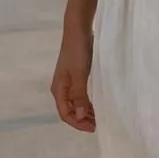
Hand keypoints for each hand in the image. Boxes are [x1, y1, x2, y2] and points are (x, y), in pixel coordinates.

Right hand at [50, 18, 95, 132]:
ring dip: (85, 112)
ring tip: (99, 116)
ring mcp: (68, 82)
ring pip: (75, 103)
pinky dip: (87, 102)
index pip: (66, 114)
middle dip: (82, 120)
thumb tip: (81, 117)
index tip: (94, 128)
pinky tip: (97, 103)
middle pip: (69, 110)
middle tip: (99, 124)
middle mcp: (61, 88)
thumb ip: (80, 96)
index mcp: (59, 90)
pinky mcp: (76, 75)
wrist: (78, 29)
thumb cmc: (78, 52)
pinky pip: (80, 95)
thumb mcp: (80, 75)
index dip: (78, 123)